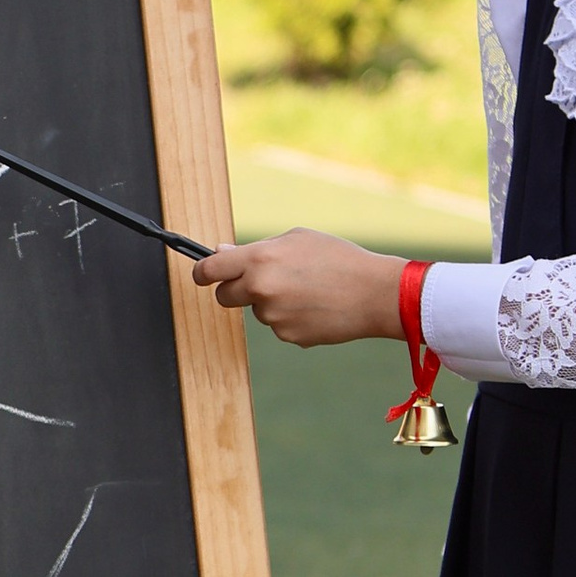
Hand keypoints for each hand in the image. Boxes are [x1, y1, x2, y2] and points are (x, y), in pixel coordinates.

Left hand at [192, 229, 407, 346]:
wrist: (374, 293)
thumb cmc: (338, 258)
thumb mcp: (296, 239)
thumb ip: (255, 248)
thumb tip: (221, 253)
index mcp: (259, 260)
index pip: (210, 270)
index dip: (201, 273)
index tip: (201, 275)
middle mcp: (261, 289)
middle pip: (224, 297)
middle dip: (234, 291)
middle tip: (258, 283)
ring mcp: (273, 317)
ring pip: (257, 311)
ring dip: (272, 302)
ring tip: (306, 290)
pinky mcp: (288, 337)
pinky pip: (279, 326)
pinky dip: (291, 318)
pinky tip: (315, 307)